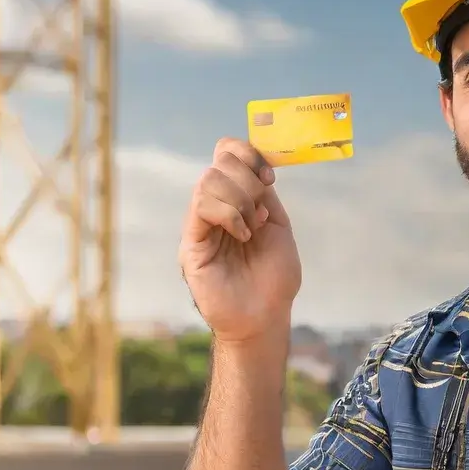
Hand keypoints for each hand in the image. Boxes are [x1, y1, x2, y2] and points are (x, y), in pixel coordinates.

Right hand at [178, 138, 301, 343]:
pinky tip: (243, 235)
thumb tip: (256, 167)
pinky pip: (202, 207)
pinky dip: (229, 214)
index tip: (269, 176)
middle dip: (248, 179)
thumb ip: (264, 195)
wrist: (265, 316)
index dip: (246, 153)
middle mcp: (214, 207)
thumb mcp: (277, 227)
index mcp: (234, 199)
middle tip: (261, 211)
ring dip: (240, 199)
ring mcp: (200, 225)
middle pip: (219, 163)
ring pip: (208, 181)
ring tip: (251, 227)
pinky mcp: (191, 243)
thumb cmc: (273, 278)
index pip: (226, 154)